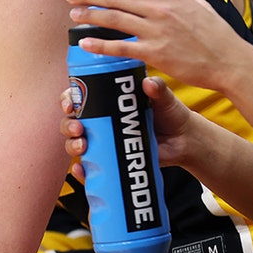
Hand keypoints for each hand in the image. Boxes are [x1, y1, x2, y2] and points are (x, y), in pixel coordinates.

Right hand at [61, 76, 195, 179]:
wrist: (184, 141)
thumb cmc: (170, 114)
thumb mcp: (164, 98)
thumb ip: (158, 89)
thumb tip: (149, 82)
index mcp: (107, 101)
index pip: (79, 97)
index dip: (68, 99)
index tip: (70, 104)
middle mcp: (101, 121)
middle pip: (71, 121)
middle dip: (68, 125)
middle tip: (79, 129)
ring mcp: (104, 142)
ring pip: (75, 142)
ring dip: (72, 145)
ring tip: (83, 146)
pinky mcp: (111, 160)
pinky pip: (89, 167)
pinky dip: (81, 170)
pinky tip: (81, 170)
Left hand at [66, 0, 252, 93]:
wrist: (229, 61)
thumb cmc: (217, 34)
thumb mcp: (203, 5)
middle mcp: (160, 9)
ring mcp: (157, 30)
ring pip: (115, 19)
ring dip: (91, 16)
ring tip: (73, 16)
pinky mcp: (155, 53)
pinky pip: (121, 47)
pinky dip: (101, 45)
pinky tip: (85, 43)